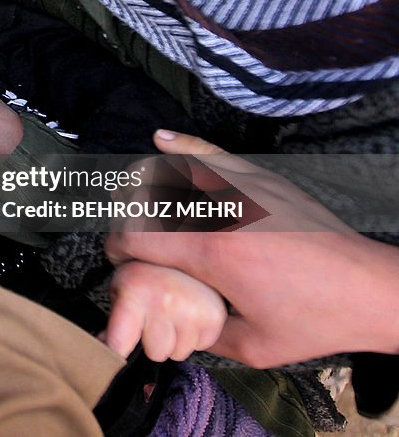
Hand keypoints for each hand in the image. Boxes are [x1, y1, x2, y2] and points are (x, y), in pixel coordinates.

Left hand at [103, 262, 226, 361]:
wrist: (179, 253)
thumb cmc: (145, 275)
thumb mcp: (120, 291)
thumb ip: (113, 324)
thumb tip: (105, 349)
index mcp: (135, 294)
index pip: (119, 343)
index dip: (115, 353)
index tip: (113, 358)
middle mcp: (165, 302)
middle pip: (156, 354)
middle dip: (154, 342)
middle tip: (153, 320)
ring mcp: (192, 310)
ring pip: (178, 353)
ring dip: (175, 340)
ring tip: (172, 315)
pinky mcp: (214, 317)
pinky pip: (200, 347)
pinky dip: (194, 336)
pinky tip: (188, 315)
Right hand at [106, 130, 398, 367]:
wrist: (371, 289)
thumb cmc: (314, 320)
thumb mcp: (252, 346)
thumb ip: (201, 332)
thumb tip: (170, 322)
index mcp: (213, 253)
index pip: (138, 238)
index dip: (117, 249)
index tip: (118, 261)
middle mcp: (222, 211)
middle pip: (148, 199)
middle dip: (125, 216)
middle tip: (127, 236)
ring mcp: (243, 188)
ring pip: (174, 170)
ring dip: (143, 182)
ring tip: (131, 196)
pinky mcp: (262, 179)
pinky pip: (212, 154)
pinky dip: (183, 146)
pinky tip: (160, 140)